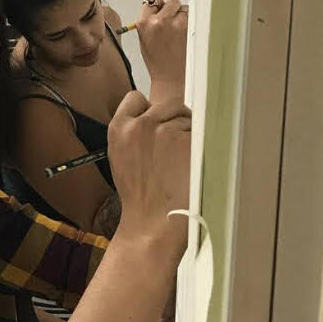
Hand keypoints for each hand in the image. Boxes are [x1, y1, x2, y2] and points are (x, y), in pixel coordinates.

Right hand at [106, 91, 191, 252]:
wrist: (153, 223)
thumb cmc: (140, 196)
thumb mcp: (122, 158)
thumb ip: (133, 134)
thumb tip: (157, 117)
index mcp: (118, 129)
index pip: (136, 98)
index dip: (149, 111)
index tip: (156, 126)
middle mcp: (140, 125)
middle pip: (167, 103)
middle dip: (174, 119)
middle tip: (175, 148)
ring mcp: (166, 131)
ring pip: (188, 116)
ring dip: (190, 132)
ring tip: (183, 161)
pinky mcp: (189, 141)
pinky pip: (203, 131)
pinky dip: (202, 145)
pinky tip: (193, 165)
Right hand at [135, 0, 186, 90]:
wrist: (172, 78)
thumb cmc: (159, 62)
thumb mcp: (145, 39)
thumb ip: (149, 21)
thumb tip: (159, 5)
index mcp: (145, 23)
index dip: (158, 5)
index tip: (161, 10)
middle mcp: (160, 21)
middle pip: (171, 2)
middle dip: (173, 11)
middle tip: (172, 27)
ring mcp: (177, 24)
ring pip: (185, 9)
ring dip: (184, 18)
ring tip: (180, 36)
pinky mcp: (191, 28)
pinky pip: (194, 17)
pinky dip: (192, 24)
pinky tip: (186, 38)